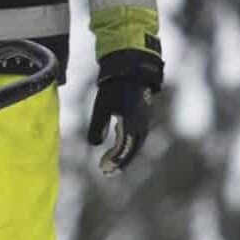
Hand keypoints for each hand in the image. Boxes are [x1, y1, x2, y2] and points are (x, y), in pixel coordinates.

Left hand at [86, 49, 163, 173]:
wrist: (131, 68)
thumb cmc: (114, 87)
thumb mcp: (102, 105)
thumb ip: (98, 126)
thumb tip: (94, 144)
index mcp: (132, 123)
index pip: (125, 148)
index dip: (115, 160)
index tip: (103, 168)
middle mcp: (141, 124)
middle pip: (133, 149)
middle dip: (121, 161)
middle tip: (107, 171)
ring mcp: (144, 120)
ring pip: (136, 143)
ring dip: (124, 154)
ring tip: (110, 163)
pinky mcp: (142, 116)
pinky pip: (136, 135)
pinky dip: (127, 144)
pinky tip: (116, 146)